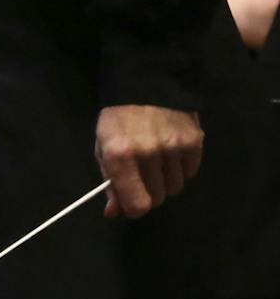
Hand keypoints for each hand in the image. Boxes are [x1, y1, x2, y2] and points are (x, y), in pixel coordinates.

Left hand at [95, 104, 201, 218]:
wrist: (145, 85)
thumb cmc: (118, 121)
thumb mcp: (104, 149)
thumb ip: (110, 183)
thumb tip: (114, 213)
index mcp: (120, 155)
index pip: (138, 203)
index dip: (135, 208)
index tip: (132, 203)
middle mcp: (149, 153)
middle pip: (158, 198)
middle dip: (149, 192)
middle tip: (142, 176)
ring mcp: (174, 147)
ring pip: (176, 187)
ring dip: (165, 180)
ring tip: (156, 160)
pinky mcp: (194, 141)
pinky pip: (190, 172)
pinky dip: (181, 168)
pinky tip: (170, 152)